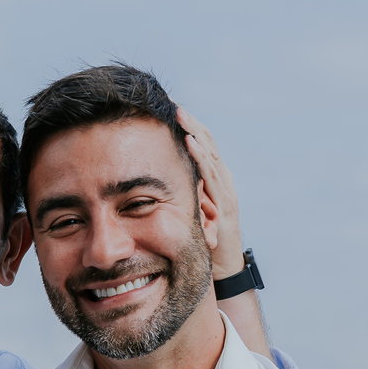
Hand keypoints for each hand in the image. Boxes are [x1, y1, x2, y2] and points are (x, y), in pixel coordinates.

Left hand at [177, 107, 244, 278]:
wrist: (221, 269)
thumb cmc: (199, 240)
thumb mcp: (181, 211)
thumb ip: (170, 193)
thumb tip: (141, 181)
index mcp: (209, 179)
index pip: (197, 144)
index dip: (183, 125)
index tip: (165, 105)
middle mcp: (219, 180)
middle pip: (204, 142)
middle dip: (187, 120)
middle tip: (169, 99)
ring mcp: (224, 191)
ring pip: (210, 154)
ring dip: (194, 131)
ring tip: (179, 112)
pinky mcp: (226, 206)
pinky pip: (212, 176)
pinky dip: (201, 156)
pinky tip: (189, 141)